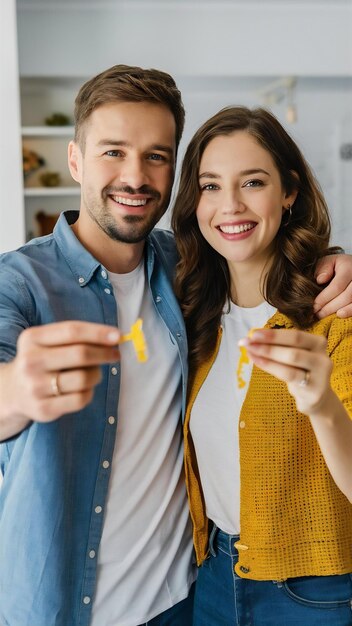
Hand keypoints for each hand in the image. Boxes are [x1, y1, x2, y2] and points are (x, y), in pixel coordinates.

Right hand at [0, 321, 120, 433]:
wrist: (13, 391)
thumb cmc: (41, 360)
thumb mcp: (48, 342)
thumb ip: (75, 337)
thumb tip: (113, 338)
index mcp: (32, 338)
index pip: (72, 331)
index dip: (98, 333)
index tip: (117, 336)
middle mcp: (31, 361)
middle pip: (80, 355)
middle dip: (104, 354)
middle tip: (115, 355)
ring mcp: (35, 387)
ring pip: (84, 379)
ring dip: (97, 375)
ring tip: (94, 373)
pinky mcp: (43, 409)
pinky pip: (80, 399)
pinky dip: (89, 393)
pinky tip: (84, 389)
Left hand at [241, 328, 332, 415]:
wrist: (316, 397)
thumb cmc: (300, 371)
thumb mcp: (294, 356)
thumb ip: (279, 347)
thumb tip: (253, 337)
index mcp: (318, 343)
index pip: (296, 335)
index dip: (274, 334)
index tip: (254, 333)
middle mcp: (322, 356)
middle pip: (294, 346)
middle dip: (269, 343)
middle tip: (248, 342)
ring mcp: (321, 375)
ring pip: (292, 359)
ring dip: (267, 354)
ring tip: (250, 352)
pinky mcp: (314, 390)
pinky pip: (289, 376)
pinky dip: (270, 367)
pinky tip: (257, 362)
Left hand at [314, 254, 351, 318]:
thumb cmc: (337, 266)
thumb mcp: (328, 262)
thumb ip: (323, 268)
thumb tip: (320, 280)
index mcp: (349, 267)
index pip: (337, 286)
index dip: (324, 298)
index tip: (314, 306)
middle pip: (347, 296)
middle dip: (330, 307)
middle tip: (318, 314)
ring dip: (341, 311)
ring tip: (326, 316)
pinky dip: (350, 311)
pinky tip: (341, 315)